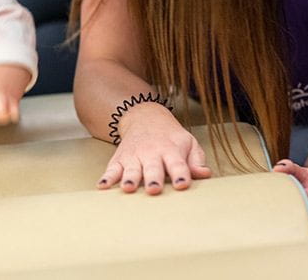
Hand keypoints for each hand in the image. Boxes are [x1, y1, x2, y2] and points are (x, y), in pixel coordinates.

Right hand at [97, 103, 211, 194]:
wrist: (145, 117)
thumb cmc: (170, 137)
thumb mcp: (188, 143)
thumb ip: (196, 160)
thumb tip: (205, 174)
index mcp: (171, 150)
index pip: (177, 163)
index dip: (180, 174)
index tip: (182, 184)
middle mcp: (151, 153)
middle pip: (152, 167)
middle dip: (153, 178)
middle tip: (153, 189)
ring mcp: (134, 156)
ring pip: (131, 168)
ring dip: (129, 178)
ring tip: (128, 188)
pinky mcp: (119, 159)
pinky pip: (112, 168)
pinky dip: (107, 177)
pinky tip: (102, 186)